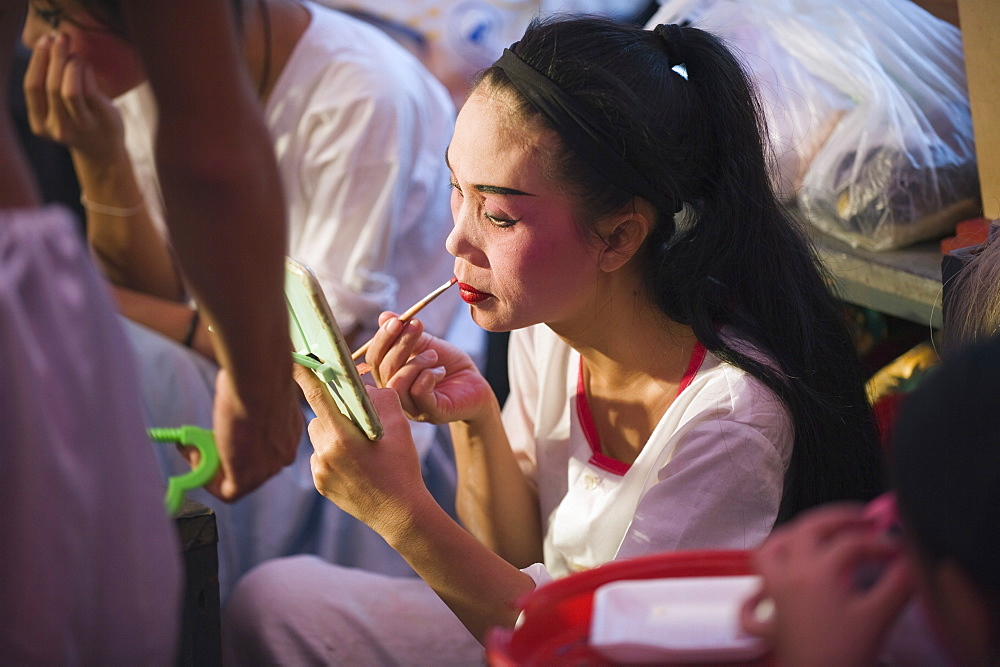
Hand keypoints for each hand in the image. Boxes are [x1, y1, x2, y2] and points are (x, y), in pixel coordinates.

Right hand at [23, 32, 125, 163]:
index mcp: (40, 123)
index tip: (44, 41)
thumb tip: (49, 47)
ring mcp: (81, 126)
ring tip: (75, 55)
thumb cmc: (77, 123)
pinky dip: (86, 73)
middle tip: (60, 37)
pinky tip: (85, 65)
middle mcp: (58, 127)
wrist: (103, 153)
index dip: (37, 61)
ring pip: (70, 90)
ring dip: (71, 65)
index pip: (32, 87)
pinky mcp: (101, 120)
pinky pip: (90, 91)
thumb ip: (49, 88)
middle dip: (54, 57)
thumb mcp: (56, 111)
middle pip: (51, 86)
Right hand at [178, 367, 301, 500]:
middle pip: (251, 467)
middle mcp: (283, 454)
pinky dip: (206, 478)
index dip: (241, 445)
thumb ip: (252, 402)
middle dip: (224, 458)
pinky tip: (194, 455)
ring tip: (194, 446)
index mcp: (289, 433)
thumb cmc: (259, 375)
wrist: (260, 382)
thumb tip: (237, 391)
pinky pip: (226, 491)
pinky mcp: (247, 479)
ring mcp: (267, 469)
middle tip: (200, 443)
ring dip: (211, 467)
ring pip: (237, 480)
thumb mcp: (260, 391)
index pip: (265, 450)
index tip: (221, 432)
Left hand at [293, 364, 432, 537]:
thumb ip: (380, 398)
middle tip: (355, 419)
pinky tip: (355, 465)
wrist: (401, 513)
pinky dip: (332, 454)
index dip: (305, 374)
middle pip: (318, 416)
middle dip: (333, 412)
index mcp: (342, 436)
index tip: (294, 358)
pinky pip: (319, 457)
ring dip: (332, 433)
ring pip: (318, 436)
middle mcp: (324, 452)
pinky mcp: (320, 484)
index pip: (316, 396)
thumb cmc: (403, 467)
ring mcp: (320, 470)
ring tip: (358, 446)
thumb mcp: (400, 427)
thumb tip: (362, 386)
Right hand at [365, 312, 493, 423]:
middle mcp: (395, 394)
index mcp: (390, 376)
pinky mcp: (430, 413)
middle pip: (383, 369)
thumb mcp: (427, 344)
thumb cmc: (448, 365)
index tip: (398, 320)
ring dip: (415, 362)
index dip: (382, 338)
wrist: (475, 385)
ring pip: (397, 383)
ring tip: (434, 355)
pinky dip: (428, 376)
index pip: (373, 358)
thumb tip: (384, 316)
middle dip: (400, 343)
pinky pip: (418, 393)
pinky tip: (440, 371)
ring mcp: (411, 407)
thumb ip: (406, 333)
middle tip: (417, 326)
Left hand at [740, 504, 914, 666]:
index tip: (897, 550)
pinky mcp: (768, 621)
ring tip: (817, 538)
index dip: (878, 542)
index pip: (850, 543)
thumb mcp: (877, 618)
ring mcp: (773, 596)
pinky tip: (773, 585)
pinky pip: (752, 596)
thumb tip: (908, 561)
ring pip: (770, 549)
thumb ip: (897, 585)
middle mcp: (787, 576)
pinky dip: (761, 585)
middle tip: (861, 521)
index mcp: (814, 572)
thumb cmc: (843, 656)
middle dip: (835, 519)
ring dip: (793, 537)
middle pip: (806, 529)